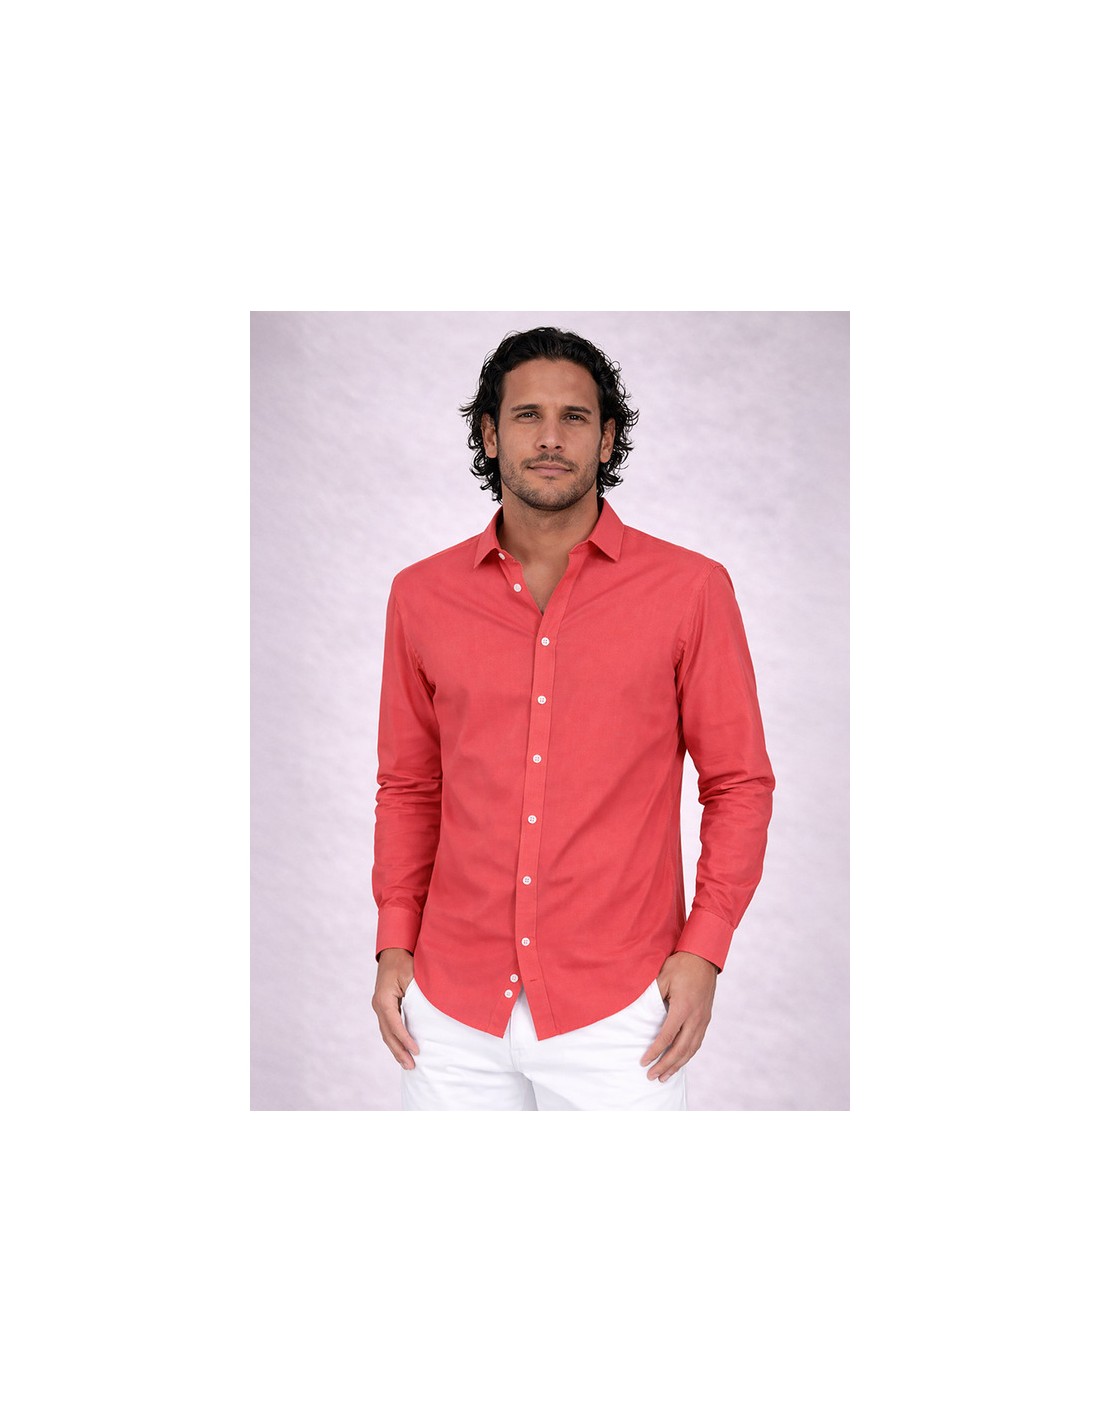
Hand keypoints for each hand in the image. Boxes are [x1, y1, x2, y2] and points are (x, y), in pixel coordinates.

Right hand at [372, 948, 418, 1069]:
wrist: (392, 951)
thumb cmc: (404, 961)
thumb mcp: (412, 974)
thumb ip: (418, 993)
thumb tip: (430, 1011)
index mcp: (384, 998)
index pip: (394, 1024)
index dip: (404, 1039)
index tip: (416, 1050)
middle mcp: (378, 1004)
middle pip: (387, 1033)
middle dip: (399, 1051)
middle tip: (411, 1066)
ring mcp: (379, 1006)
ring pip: (386, 1033)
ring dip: (396, 1049)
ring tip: (407, 1064)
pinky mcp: (383, 1007)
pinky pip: (388, 1027)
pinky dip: (395, 1040)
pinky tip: (402, 1050)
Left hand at [640, 951, 717, 1081]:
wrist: (704, 957)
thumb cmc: (680, 965)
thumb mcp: (662, 977)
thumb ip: (653, 997)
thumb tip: (640, 1015)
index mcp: (683, 1007)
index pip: (667, 1036)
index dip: (654, 1051)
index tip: (643, 1062)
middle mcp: (696, 1017)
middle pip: (680, 1049)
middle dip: (665, 1065)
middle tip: (652, 1077)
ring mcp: (703, 1019)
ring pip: (691, 1049)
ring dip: (678, 1065)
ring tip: (665, 1077)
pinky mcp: (706, 1018)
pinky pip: (697, 1042)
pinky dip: (688, 1055)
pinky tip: (680, 1062)